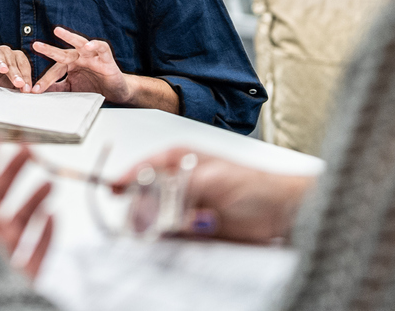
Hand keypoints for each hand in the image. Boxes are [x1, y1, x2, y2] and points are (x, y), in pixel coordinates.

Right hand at [0, 45, 34, 91]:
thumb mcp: (10, 85)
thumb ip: (20, 86)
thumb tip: (29, 92)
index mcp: (17, 58)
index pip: (24, 64)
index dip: (26, 76)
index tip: (26, 89)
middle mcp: (6, 53)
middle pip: (12, 59)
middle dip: (16, 72)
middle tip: (19, 83)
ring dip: (1, 61)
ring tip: (4, 70)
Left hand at [30, 27, 133, 100]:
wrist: (115, 91)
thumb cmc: (94, 87)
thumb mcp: (72, 89)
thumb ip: (58, 88)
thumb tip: (38, 91)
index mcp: (69, 65)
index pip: (55, 70)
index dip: (45, 80)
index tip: (35, 90)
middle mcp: (79, 57)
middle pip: (62, 52)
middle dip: (49, 49)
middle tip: (35, 45)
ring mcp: (92, 56)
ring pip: (79, 43)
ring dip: (69, 36)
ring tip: (58, 31)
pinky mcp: (106, 58)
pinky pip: (101, 48)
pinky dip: (95, 45)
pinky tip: (88, 45)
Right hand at [113, 148, 314, 243]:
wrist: (282, 213)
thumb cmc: (254, 186)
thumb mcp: (210, 180)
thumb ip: (177, 191)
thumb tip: (152, 204)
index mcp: (179, 158)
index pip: (142, 166)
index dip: (126, 178)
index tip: (112, 190)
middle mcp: (178, 180)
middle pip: (145, 194)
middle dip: (144, 207)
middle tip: (146, 218)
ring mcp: (184, 203)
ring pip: (155, 215)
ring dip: (160, 223)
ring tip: (181, 224)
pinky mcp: (193, 226)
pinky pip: (171, 232)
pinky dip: (174, 235)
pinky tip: (188, 231)